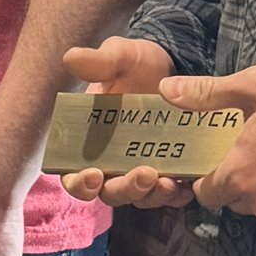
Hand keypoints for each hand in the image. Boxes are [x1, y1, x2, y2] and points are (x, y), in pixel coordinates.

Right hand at [55, 34, 193, 209]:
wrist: (174, 67)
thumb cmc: (137, 64)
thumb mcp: (121, 57)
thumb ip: (99, 62)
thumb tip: (71, 58)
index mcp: (88, 142)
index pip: (73, 175)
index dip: (78, 183)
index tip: (91, 175)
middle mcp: (111, 163)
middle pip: (109, 192)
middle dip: (124, 189)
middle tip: (144, 175)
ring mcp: (140, 170)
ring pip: (140, 197)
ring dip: (151, 195)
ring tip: (167, 181)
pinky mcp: (168, 172)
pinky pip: (169, 194)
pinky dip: (176, 194)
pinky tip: (184, 185)